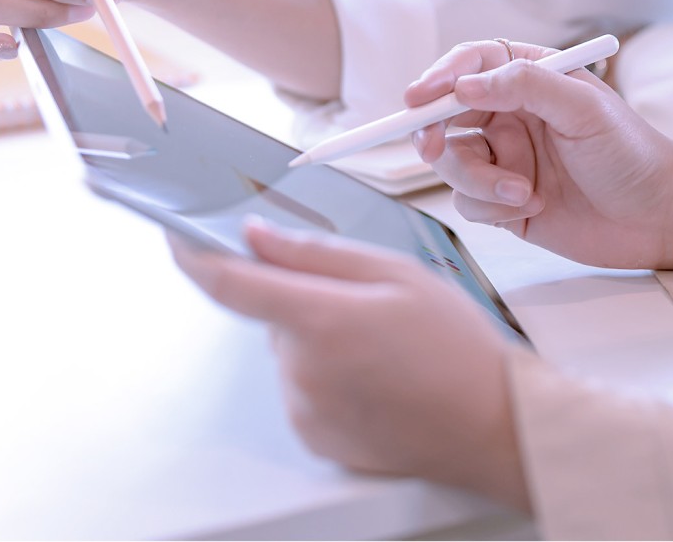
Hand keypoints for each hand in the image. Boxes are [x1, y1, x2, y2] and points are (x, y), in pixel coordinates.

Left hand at [168, 218, 530, 510]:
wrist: (495, 427)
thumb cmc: (457, 349)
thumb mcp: (397, 273)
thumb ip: (316, 252)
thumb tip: (255, 236)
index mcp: (321, 320)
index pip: (229, 283)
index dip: (194, 255)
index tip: (177, 236)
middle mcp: (302, 370)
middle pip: (273, 315)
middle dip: (305, 299)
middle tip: (367, 306)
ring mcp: (306, 409)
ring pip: (290, 352)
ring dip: (320, 340)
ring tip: (384, 350)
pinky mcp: (315, 436)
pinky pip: (304, 388)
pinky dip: (329, 375)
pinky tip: (377, 379)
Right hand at [407, 40, 672, 270]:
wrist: (662, 219)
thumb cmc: (634, 155)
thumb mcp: (585, 109)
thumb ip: (525, 86)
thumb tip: (464, 85)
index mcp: (530, 80)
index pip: (470, 65)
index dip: (439, 77)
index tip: (419, 97)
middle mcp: (510, 116)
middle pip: (444, 114)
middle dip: (432, 131)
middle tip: (432, 147)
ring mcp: (504, 159)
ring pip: (451, 162)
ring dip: (477, 179)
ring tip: (521, 192)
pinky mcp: (503, 201)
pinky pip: (468, 200)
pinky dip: (491, 207)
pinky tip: (530, 208)